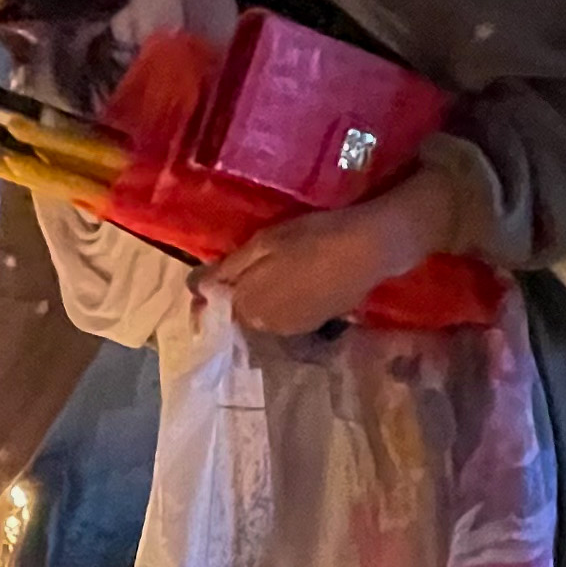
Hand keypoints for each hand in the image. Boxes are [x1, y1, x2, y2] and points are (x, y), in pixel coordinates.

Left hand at [202, 166, 464, 335]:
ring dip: (260, 299)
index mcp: (248, 306)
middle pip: (240, 312)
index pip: (214, 308)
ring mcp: (293, 329)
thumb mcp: (264, 243)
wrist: (370, 248)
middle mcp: (266, 326)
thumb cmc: (313, 237)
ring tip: (272, 272)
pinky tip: (297, 281)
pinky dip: (285, 301)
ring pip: (264, 315)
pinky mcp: (318, 324)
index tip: (204, 281)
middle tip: (242, 268)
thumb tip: (195, 287)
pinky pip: (288, 315)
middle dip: (235, 296)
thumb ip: (228, 269)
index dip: (208, 295)